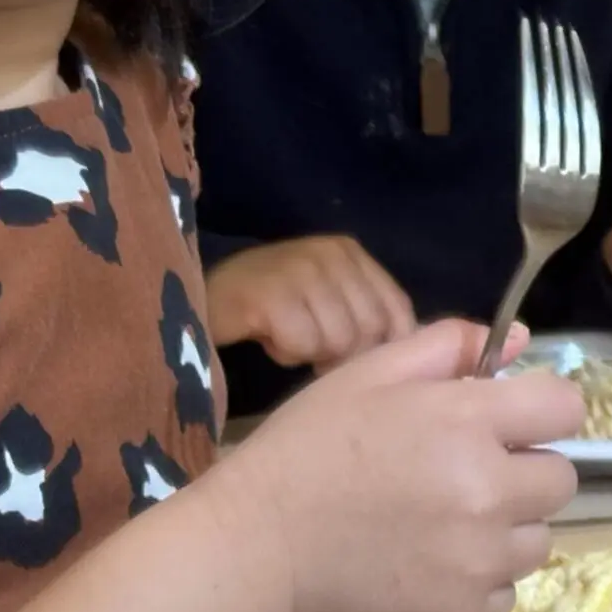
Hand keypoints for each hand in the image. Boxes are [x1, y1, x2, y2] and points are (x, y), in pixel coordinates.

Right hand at [206, 319, 583, 611]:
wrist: (254, 554)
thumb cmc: (305, 454)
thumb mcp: (368, 376)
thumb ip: (449, 347)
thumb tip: (517, 340)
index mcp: (469, 422)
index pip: (566, 408)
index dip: (540, 412)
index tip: (508, 424)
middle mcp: (489, 492)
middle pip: (560, 480)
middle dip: (523, 473)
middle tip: (464, 478)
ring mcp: (481, 561)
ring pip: (537, 541)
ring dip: (505, 531)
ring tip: (441, 527)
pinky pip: (505, 593)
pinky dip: (477, 582)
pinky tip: (426, 568)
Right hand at [208, 236, 414, 369]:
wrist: (203, 298)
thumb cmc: (271, 306)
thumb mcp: (328, 301)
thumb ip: (367, 316)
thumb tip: (408, 352)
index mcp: (351, 252)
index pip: (398, 310)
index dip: (384, 347)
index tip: (355, 360)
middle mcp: (330, 253)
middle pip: (370, 330)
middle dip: (343, 354)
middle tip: (310, 347)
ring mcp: (299, 269)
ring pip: (337, 340)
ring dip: (310, 353)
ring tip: (286, 336)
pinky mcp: (269, 293)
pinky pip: (301, 345)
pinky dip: (285, 353)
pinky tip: (267, 337)